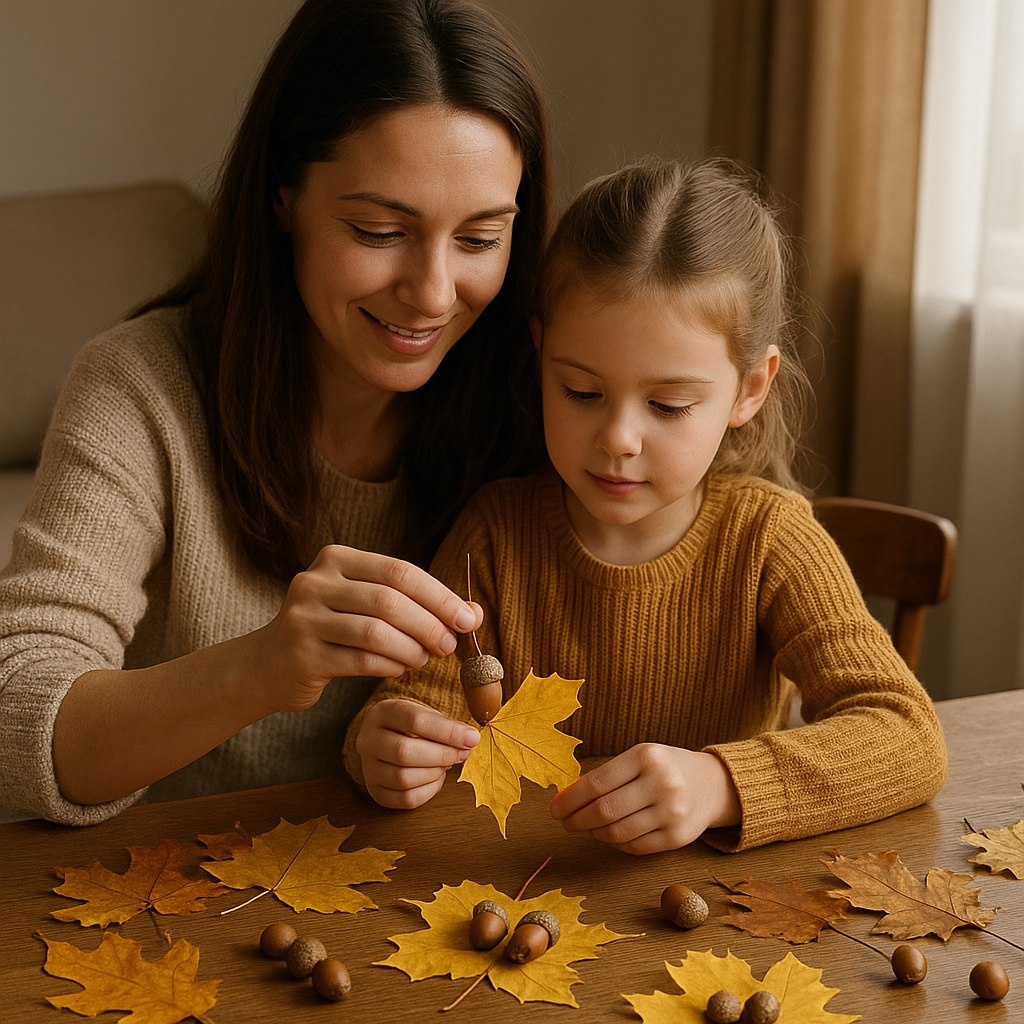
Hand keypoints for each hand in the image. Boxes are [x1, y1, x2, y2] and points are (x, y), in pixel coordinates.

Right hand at [246, 545, 482, 713]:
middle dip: (428, 625)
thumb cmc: (334, 630)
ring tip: (423, 659)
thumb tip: (474, 614)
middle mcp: (314, 582)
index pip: (399, 571)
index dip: (439, 596)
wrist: (270, 665)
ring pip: (375, 633)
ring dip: (411, 649)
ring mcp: (303, 618)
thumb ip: (418, 605)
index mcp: (336, 558)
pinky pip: (360, 661)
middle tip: (449, 646)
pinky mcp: (301, 655)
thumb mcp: (370, 606)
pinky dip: (390, 666)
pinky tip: (401, 669)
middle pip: (388, 601)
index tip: (467, 619)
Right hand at [356, 699, 479, 808]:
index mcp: (381, 713)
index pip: (414, 720)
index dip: (447, 731)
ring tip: (447, 764)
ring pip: (403, 778)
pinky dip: (428, 790)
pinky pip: (405, 799)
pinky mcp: (375, 791)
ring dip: (434, 773)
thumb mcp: (426, 713)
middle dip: (442, 755)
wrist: (387, 738)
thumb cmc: (412, 725)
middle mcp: (367, 740)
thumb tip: (470, 739)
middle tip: (462, 753)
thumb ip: (446, 724)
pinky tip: (436, 777)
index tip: (471, 738)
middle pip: (404, 752)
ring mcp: (368, 768)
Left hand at [548, 744, 740, 854]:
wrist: (712, 784)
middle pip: (604, 811)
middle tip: (564, 822)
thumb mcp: (639, 758)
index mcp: (646, 757)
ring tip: (587, 827)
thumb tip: (566, 799)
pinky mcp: (678, 837)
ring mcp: (672, 812)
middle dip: (577, 820)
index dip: (570, 799)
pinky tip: (610, 835)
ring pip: (617, 833)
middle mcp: (661, 783)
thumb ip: (607, 776)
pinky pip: (634, 847)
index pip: (597, 783)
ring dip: (595, 833)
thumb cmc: (664, 768)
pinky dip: (615, 843)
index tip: (554, 809)